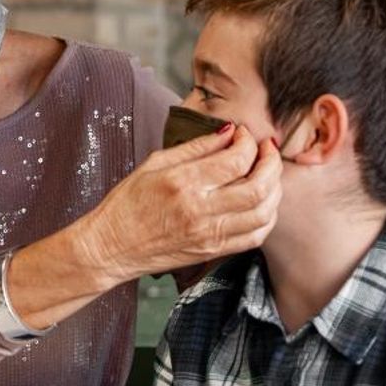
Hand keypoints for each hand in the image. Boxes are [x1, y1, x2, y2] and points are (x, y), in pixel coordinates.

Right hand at [74, 125, 281, 281]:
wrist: (112, 246)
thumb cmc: (127, 203)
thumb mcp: (154, 164)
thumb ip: (195, 148)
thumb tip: (228, 133)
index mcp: (182, 183)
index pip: (235, 160)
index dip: (248, 142)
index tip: (244, 134)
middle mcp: (200, 211)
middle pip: (259, 187)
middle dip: (271, 163)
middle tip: (266, 150)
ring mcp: (209, 235)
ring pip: (264, 213)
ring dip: (274, 189)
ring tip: (266, 174)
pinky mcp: (213, 252)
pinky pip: (255, 237)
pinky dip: (267, 217)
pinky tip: (261, 202)